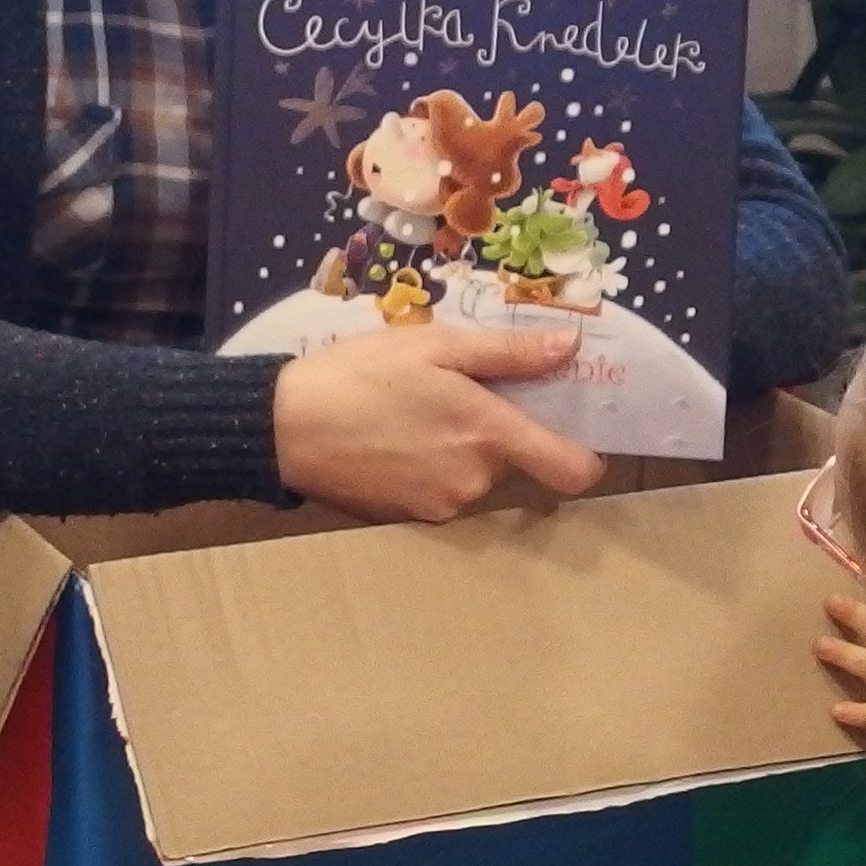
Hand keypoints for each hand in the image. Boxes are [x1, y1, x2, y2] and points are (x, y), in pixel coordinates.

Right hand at [271, 323, 605, 522]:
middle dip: (498, 431)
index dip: (583, 453)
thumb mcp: (435, 346)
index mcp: (489, 435)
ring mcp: (442, 506)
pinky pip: (442, 491)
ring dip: (461, 449)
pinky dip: (431, 468)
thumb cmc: (360, 376)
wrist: (282, 428)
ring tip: (416, 413)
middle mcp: (474, 481)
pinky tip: (395, 440)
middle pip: (515, 462)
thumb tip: (571, 347)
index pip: (572, 470)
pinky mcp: (410, 520)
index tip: (571, 427)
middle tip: (457, 393)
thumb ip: (508, 352)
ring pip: (476, 476)